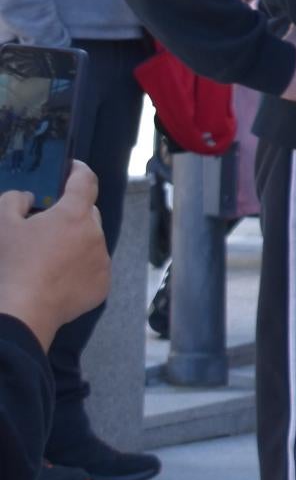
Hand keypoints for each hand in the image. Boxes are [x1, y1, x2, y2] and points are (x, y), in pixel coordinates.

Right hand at [0, 167, 110, 342]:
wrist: (22, 310)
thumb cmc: (11, 265)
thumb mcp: (2, 223)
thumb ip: (14, 200)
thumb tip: (28, 199)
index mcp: (73, 215)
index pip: (86, 181)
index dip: (78, 171)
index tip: (72, 169)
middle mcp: (95, 235)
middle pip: (88, 213)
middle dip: (70, 213)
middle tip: (46, 223)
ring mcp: (101, 261)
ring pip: (91, 242)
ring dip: (75, 241)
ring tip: (47, 255)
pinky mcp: (102, 285)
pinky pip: (93, 267)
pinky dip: (79, 266)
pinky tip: (56, 276)